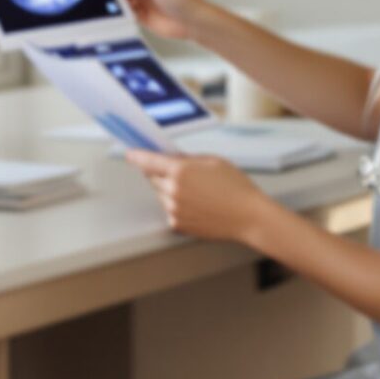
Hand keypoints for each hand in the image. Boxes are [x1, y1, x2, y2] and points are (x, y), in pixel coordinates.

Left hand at [125, 150, 274, 245]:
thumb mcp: (213, 161)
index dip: (137, 156)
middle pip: (152, 177)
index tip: (130, 154)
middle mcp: (173, 190)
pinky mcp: (177, 224)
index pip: (148, 161)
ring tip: (196, 192)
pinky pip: (168, 210)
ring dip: (169, 190)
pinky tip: (197, 205)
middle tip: (182, 174)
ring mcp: (173, 209)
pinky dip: (176, 206)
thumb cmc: (237, 188)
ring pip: (160, 194)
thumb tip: (170, 157)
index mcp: (180, 171)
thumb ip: (187, 158)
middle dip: (161, 172)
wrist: (250, 217)